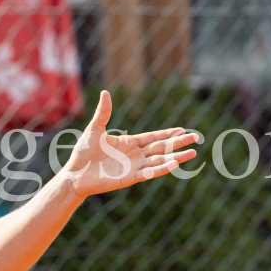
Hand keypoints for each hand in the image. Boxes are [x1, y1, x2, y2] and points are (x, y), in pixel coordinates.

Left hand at [62, 90, 198, 197]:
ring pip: (159, 161)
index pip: (154, 137)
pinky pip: (148, 173)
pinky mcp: (129, 178)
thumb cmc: (83, 152)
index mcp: (130, 143)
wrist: (74, 173)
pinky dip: (161, 169)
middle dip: (178, 143)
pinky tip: (173, 164)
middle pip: (161, 148)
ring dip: (175, 157)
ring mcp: (134, 167)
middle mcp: (135, 155)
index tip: (183, 130)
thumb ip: (103, 113)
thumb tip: (105, 92)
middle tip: (195, 138)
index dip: (168, 134)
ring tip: (191, 153)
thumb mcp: (94, 129)